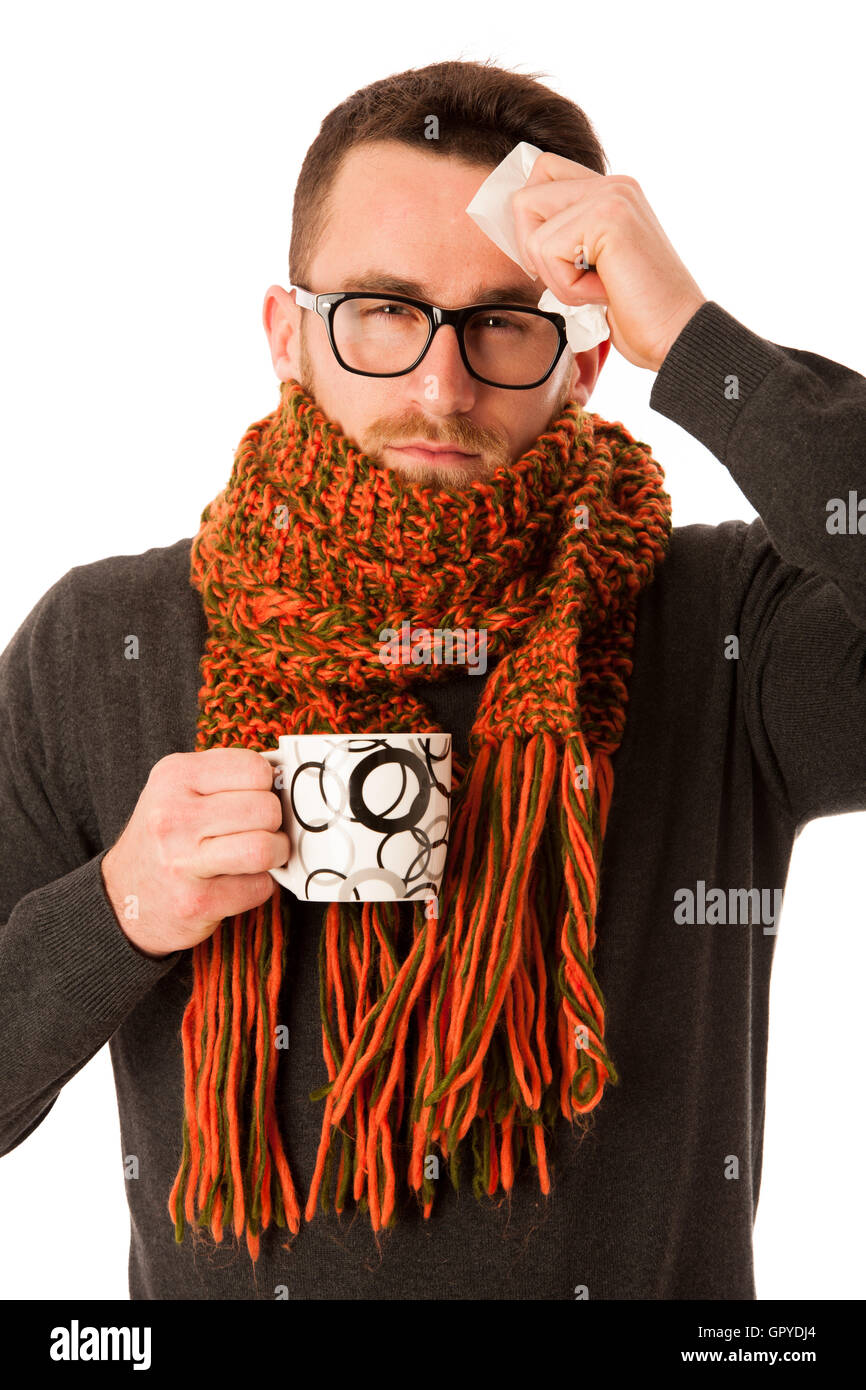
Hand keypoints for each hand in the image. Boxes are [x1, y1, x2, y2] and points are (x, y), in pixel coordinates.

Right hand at [101, 749, 288, 957]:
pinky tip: (238, 881)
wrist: (124, 896)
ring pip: (265, 848)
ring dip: (275, 854)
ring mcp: (182, 862)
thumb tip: (288, 779)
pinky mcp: (196, 902)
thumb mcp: (181, 790)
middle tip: (259, 830)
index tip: (256, 798)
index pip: (255, 769)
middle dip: (274, 822)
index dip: (267, 786)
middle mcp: (173, 816)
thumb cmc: (166, 837)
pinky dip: (259, 885)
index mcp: (174, 777)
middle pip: (266, 809)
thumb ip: (228, 778)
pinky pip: (259, 887)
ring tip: (260, 855)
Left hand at [512, 152, 707, 371]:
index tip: (554, 261)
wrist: (677, 337)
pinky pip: (548, 252)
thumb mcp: (591, 268)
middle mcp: (612, 185)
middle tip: (577, 279)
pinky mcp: (608, 217)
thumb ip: (564, 237)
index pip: (541, 173)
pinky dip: (568, 288)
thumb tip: (512, 226)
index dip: (531, 221)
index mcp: (610, 192)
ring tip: (597, 288)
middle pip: (525, 198)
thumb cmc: (637, 313)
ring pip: (532, 231)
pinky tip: (605, 293)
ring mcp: (612, 196)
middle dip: (535, 252)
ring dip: (556, 277)